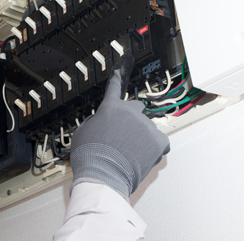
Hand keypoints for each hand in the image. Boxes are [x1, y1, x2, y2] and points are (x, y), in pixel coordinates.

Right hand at [69, 53, 169, 199]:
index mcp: (110, 107)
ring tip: (129, 154)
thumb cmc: (90, 157)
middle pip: (136, 109)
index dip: (119, 74)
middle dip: (131, 120)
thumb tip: (103, 122)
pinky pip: (160, 141)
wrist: (103, 175)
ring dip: (140, 137)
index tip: (125, 61)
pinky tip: (142, 157)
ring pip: (147, 128)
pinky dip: (154, 149)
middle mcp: (130, 112)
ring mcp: (146, 126)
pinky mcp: (159, 140)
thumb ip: (96, 121)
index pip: (115, 87)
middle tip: (123, 137)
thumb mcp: (83, 133)